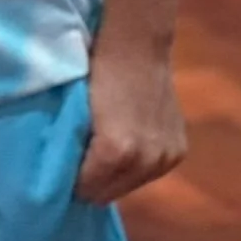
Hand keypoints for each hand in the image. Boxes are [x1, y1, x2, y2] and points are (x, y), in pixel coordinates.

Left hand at [75, 42, 186, 205]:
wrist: (137, 46)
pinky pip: (150, 173)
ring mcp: (165, 158)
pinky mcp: (178, 152)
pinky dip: (136, 165)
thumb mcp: (78, 111)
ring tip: (103, 153)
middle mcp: (145, 160)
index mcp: (116, 150)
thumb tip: (64, 173)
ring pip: (130, 186)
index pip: (86, 188)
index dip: (70, 180)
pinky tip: (126, 146)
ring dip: (115, 176)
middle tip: (80, 164)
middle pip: (109, 194)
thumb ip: (75, 146)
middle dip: (93, 183)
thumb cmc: (98, 72)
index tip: (61, 171)